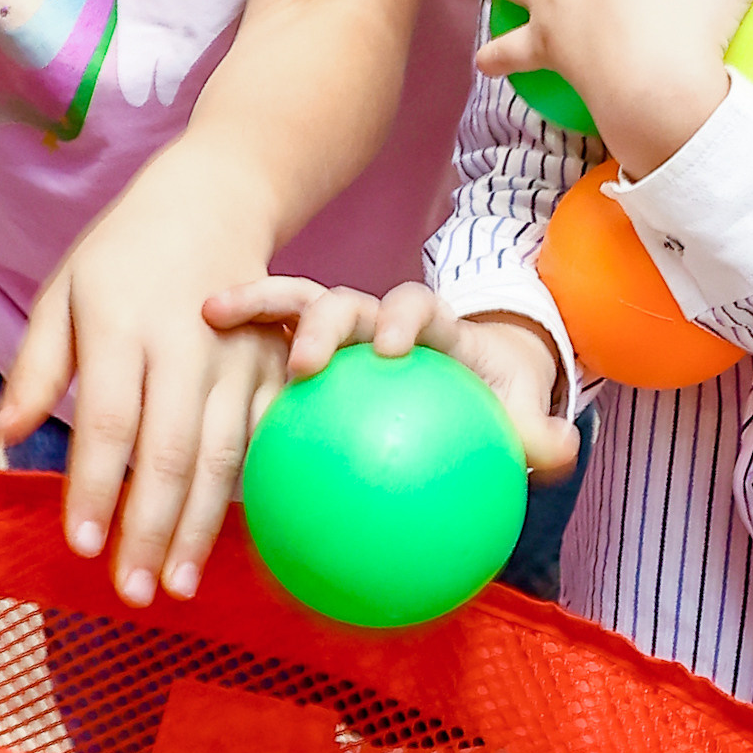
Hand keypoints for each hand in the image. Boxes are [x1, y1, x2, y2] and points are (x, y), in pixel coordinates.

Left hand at [0, 146, 282, 607]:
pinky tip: (234, 542)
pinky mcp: (278, 366)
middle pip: (170, 451)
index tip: (80, 545)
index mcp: (123, 325)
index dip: (94, 487)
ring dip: (201, 527)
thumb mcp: (63, 293)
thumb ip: (34, 368)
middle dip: (150, 529)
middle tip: (134, 593)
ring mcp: (241, 356)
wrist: (214, 200)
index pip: (107, 420)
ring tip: (179, 585)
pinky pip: (267, 441)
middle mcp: (187, 344)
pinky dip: (251, 495)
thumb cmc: (124, 254)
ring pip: (225, 456)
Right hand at [207, 278, 580, 478]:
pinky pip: (259, 343)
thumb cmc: (486, 401)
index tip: (394, 346)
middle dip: (323, 319)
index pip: (416, 307)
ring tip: (215, 315)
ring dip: (256, 305)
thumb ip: (536, 435)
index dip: (404, 317)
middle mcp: (374, 322)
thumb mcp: (515, 413)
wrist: (460, 387)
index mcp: (427, 327)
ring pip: (290, 306)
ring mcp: (330, 332)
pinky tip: (188, 368)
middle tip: (305, 361)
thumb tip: (564, 450)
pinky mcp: (295, 349)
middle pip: (345, 302)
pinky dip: (229, 339)